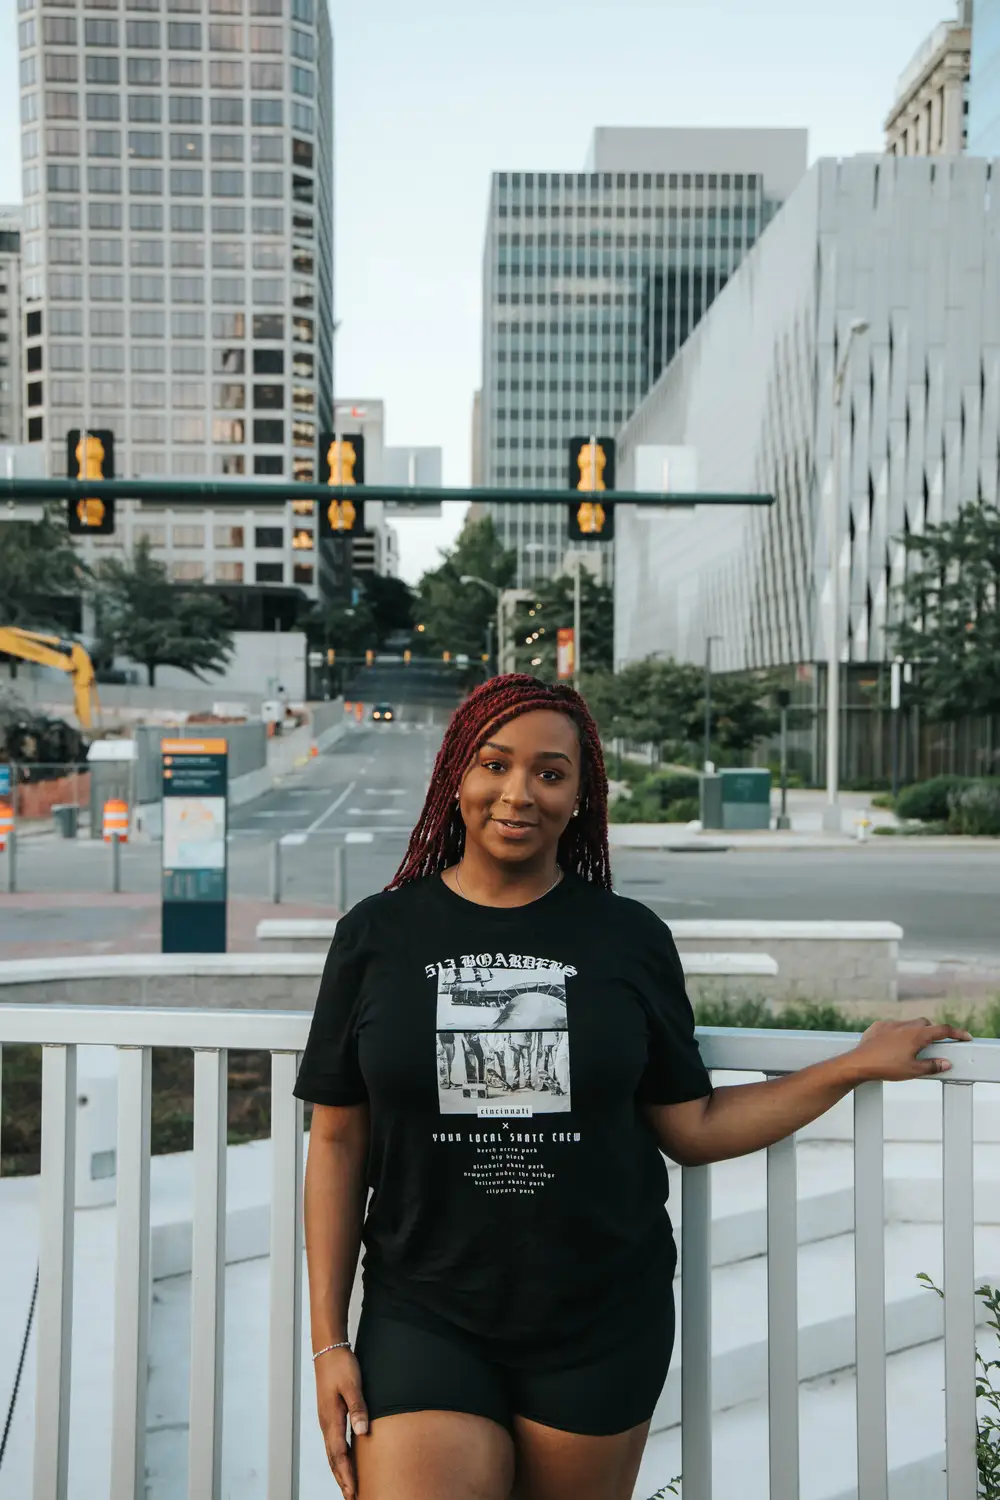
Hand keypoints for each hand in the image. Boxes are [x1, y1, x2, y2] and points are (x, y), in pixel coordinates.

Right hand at [315, 1347, 368, 1499]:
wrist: (328, 1350)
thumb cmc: (341, 1366)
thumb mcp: (352, 1385)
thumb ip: (358, 1408)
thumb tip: (363, 1432)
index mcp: (331, 1419)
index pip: (339, 1455)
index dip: (347, 1475)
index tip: (354, 1492)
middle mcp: (326, 1424)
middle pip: (333, 1460)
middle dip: (342, 1480)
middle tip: (352, 1498)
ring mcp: (326, 1420)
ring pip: (332, 1454)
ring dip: (340, 1472)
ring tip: (348, 1488)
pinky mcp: (329, 1415)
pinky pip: (333, 1444)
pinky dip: (339, 1458)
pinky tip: (346, 1462)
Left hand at [848, 1018, 971, 1083]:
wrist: (859, 1063)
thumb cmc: (886, 1067)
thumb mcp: (913, 1071)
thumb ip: (932, 1066)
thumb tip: (946, 1063)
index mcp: (917, 1035)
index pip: (942, 1030)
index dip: (956, 1033)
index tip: (965, 1037)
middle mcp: (904, 1025)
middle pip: (925, 1024)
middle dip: (933, 1032)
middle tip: (935, 1045)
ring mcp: (890, 1024)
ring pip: (909, 1023)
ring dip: (915, 1032)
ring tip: (914, 1048)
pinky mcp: (877, 1026)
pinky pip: (893, 1026)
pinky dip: (898, 1032)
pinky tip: (895, 1045)